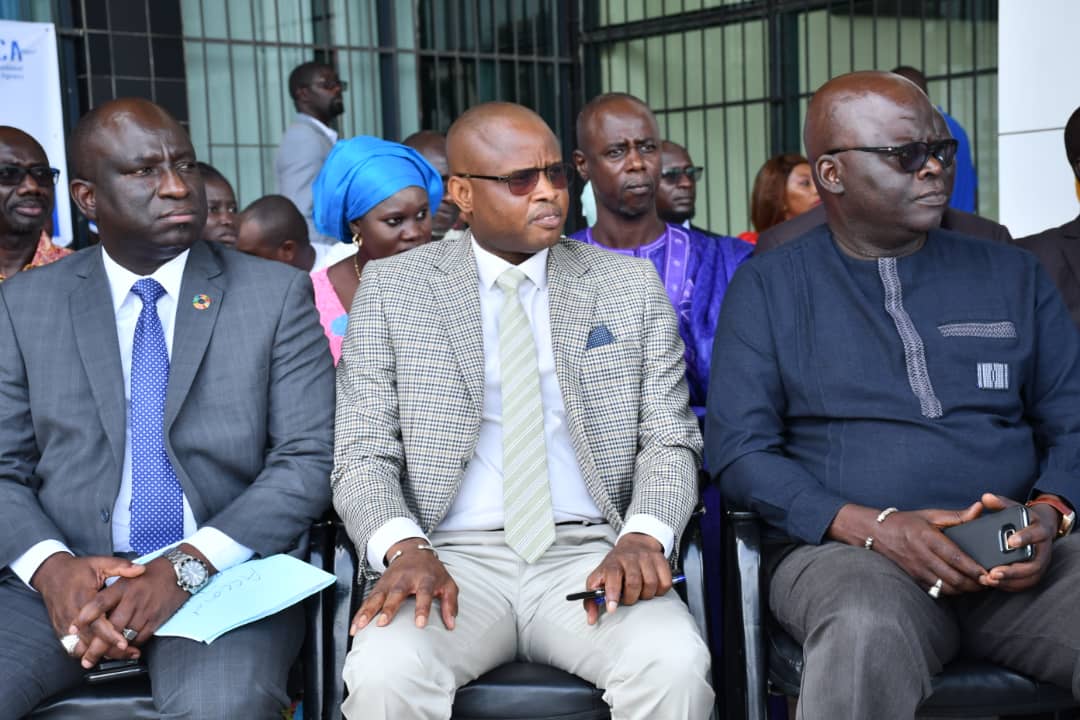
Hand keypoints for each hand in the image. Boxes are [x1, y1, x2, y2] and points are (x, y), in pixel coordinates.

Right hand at [30, 552, 145, 660]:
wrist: (50, 573)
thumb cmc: (77, 569)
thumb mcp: (100, 563)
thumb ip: (121, 567)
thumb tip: (141, 569)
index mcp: (82, 600)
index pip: (97, 624)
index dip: (111, 635)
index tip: (125, 643)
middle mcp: (71, 616)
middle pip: (90, 640)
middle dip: (110, 649)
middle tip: (130, 653)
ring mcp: (63, 624)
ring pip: (81, 647)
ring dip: (100, 653)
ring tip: (121, 655)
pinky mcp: (60, 629)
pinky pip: (72, 646)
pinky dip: (87, 651)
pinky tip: (103, 652)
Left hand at [69, 553, 191, 668]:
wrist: (179, 571)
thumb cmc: (151, 573)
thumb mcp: (127, 575)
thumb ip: (110, 592)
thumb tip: (90, 610)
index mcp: (122, 587)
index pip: (99, 603)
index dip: (84, 617)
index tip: (72, 629)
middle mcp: (133, 599)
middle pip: (111, 627)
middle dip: (97, 647)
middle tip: (86, 659)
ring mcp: (145, 610)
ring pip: (125, 636)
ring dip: (113, 651)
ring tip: (102, 659)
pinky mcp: (156, 619)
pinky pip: (140, 638)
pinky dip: (131, 646)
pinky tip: (124, 649)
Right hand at [350, 538, 456, 634]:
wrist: (414, 551)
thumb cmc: (433, 572)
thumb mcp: (448, 584)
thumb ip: (450, 604)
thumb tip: (451, 626)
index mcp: (425, 578)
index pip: (424, 593)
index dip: (422, 609)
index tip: (419, 624)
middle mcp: (405, 579)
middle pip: (396, 593)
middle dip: (389, 608)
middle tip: (383, 623)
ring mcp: (390, 582)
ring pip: (377, 596)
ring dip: (368, 611)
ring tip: (360, 626)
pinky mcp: (379, 585)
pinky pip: (368, 599)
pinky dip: (360, 612)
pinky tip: (355, 626)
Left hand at [582, 533, 670, 625]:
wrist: (633, 545)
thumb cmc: (614, 568)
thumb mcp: (599, 580)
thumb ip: (591, 601)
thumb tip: (591, 620)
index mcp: (612, 563)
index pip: (612, 576)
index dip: (612, 594)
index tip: (612, 608)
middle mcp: (629, 558)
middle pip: (633, 582)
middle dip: (631, 597)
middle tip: (629, 598)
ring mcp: (646, 557)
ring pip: (651, 583)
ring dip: (646, 595)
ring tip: (640, 592)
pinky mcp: (660, 559)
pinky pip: (665, 582)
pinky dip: (660, 590)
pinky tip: (653, 588)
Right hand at [830, 502, 986, 595]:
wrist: (876, 533)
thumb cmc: (906, 523)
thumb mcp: (930, 515)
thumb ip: (957, 516)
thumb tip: (979, 509)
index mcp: (927, 538)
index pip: (955, 557)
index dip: (974, 568)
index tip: (989, 572)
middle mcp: (922, 556)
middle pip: (954, 577)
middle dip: (975, 583)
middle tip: (991, 581)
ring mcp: (917, 570)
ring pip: (947, 587)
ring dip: (966, 589)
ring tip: (979, 584)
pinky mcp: (915, 578)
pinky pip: (937, 591)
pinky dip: (952, 591)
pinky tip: (961, 586)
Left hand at [979, 493, 1056, 591]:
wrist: (1038, 529)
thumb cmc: (1023, 520)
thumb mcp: (1014, 508)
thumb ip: (1000, 503)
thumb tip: (986, 498)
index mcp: (1039, 530)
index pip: (1036, 534)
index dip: (1025, 538)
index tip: (1010, 541)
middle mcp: (1043, 549)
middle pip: (1034, 565)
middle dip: (1014, 570)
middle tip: (994, 572)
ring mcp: (1040, 563)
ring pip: (1030, 578)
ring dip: (1010, 581)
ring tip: (990, 580)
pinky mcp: (1034, 573)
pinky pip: (1025, 584)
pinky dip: (1010, 586)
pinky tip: (994, 585)